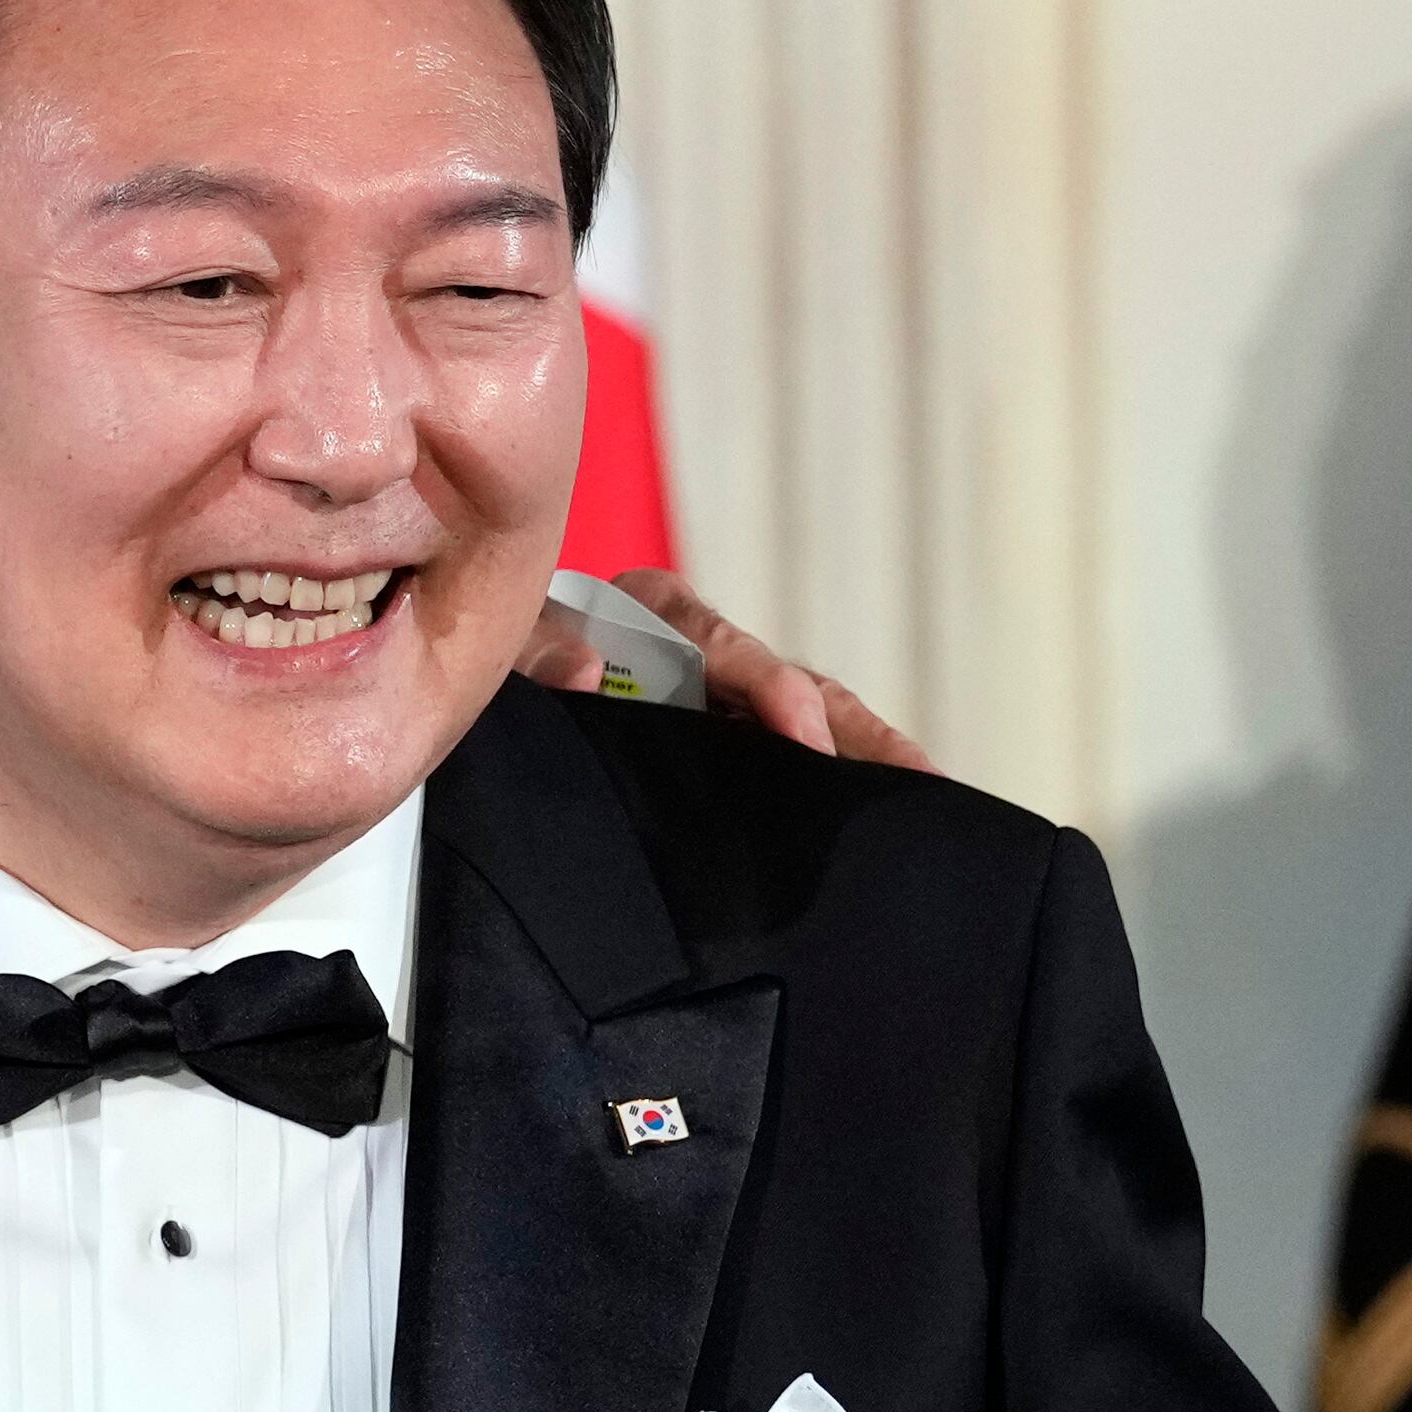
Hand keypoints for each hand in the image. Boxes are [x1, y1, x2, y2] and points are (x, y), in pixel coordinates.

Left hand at [524, 568, 934, 770]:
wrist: (486, 679)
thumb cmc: (503, 661)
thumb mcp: (506, 651)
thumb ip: (535, 655)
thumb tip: (589, 670)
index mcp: (654, 611)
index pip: (725, 646)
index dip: (769, 688)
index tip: (802, 730)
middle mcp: (704, 643)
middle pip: (791, 682)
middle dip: (850, 731)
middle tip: (909, 774)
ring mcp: (724, 691)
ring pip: (807, 716)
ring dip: (863, 752)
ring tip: (925, 790)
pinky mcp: (731, 733)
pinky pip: (793, 749)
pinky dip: (839, 769)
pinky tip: (890, 800)